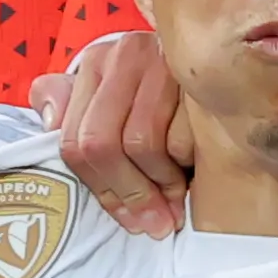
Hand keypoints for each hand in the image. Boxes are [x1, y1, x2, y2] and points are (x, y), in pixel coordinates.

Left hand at [34, 31, 190, 239]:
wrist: (229, 57)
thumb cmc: (162, 91)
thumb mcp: (112, 93)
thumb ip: (70, 105)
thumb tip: (49, 121)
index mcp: (98, 62)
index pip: (76, 140)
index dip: (99, 188)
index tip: (126, 218)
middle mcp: (127, 54)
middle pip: (104, 144)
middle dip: (129, 194)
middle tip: (152, 224)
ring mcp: (165, 61)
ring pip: (143, 144)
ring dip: (160, 184)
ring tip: (175, 200)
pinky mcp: (202, 76)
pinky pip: (184, 138)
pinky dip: (187, 165)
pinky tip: (195, 173)